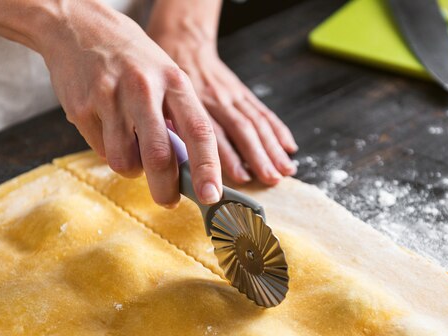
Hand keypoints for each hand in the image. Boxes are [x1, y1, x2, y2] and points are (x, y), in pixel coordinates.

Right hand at [39, 1, 221, 206]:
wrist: (78, 28)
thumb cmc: (133, 61)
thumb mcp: (166, 77)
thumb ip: (179, 118)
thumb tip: (191, 168)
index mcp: (174, 82)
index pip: (199, 131)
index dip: (208, 168)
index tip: (212, 196)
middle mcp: (144, 89)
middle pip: (159, 157)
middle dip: (166, 189)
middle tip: (168, 200)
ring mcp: (109, 98)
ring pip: (125, 161)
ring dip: (132, 169)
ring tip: (132, 149)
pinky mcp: (81, 108)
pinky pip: (100, 151)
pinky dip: (109, 152)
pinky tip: (108, 129)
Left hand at [148, 30, 297, 184]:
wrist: (183, 42)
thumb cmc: (166, 78)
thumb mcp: (157, 100)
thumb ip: (166, 129)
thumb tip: (169, 164)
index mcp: (193, 102)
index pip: (213, 133)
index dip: (229, 157)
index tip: (241, 178)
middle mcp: (217, 99)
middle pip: (242, 130)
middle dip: (259, 156)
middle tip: (270, 179)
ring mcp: (232, 95)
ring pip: (256, 122)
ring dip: (273, 148)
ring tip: (285, 170)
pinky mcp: (242, 92)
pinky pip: (263, 111)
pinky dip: (278, 130)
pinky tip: (290, 147)